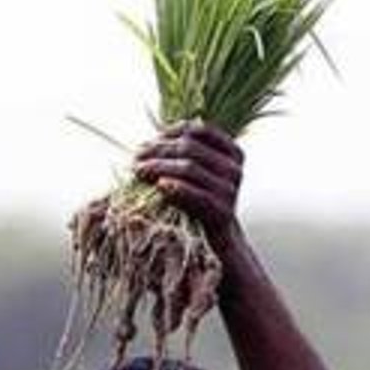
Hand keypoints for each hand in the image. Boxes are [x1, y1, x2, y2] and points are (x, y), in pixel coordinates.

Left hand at [133, 120, 244, 240]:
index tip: (149, 141)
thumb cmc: (201, 201)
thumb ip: (183, 153)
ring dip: (159, 167)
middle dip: (159, 150)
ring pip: (189, 168)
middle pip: (190, 148)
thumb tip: (149, 142)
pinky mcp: (222, 212)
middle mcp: (233, 168)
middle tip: (136, 158)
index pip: (199, 130)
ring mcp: (230, 190)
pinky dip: (176, 187)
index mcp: (231, 152)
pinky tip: (159, 185)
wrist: (220, 238)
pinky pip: (196, 195)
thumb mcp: (197, 173)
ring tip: (140, 171)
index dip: (171, 132)